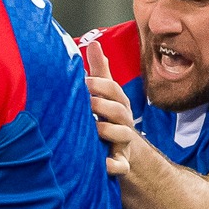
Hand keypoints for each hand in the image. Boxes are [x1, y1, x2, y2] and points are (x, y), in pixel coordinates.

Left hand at [83, 38, 137, 176]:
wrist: (123, 151)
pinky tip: (104, 164)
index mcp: (118, 103)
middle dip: (104, 105)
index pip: (113, 90)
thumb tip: (94, 43)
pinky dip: (115, 165)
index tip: (84, 81)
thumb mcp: (105, 94)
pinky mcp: (122, 162)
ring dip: (109, 131)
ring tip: (94, 129)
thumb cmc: (108, 117)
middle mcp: (124, 121)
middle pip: (119, 111)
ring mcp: (124, 142)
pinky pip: (122, 165)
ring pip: (123, 135)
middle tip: (86, 102)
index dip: (100, 85)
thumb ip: (100, 71)